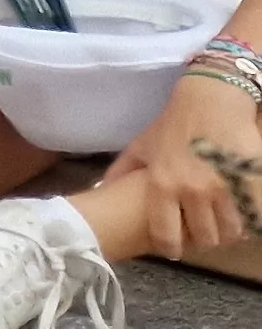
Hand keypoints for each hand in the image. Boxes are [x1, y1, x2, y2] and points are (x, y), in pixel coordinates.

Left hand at [104, 76, 261, 255]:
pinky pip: (253, 216)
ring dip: (227, 231)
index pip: (166, 234)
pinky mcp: (251, 181)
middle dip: (203, 239)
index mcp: (163, 184)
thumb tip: (100, 191)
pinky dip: (248, 218)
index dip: (170, 247)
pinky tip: (240, 211)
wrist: (211, 100)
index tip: (173, 248)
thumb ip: (122, 171)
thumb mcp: (141, 146)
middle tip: (202, 232)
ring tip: (222, 223)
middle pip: (205, 238)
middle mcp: (194, 189)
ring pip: (232, 231)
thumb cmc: (173, 123)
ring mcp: (226, 186)